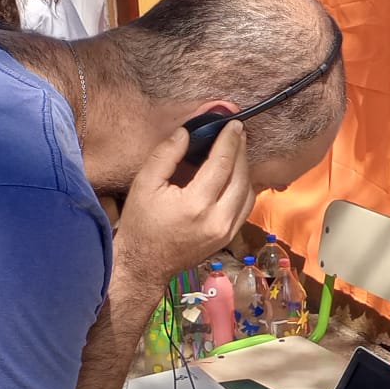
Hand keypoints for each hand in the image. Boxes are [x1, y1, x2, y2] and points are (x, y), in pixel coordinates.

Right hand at [113, 123, 254, 285]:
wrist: (144, 264)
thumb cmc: (141, 223)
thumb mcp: (144, 184)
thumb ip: (166, 154)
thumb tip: (187, 132)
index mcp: (195, 205)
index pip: (222, 163)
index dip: (229, 140)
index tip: (233, 124)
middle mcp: (217, 220)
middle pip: (241, 176)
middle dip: (240, 150)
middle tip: (237, 132)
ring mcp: (226, 232)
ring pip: (248, 192)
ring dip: (245, 168)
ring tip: (237, 150)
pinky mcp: (228, 238)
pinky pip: (246, 207)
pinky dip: (244, 187)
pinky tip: (235, 174)